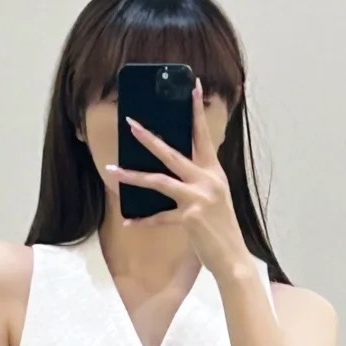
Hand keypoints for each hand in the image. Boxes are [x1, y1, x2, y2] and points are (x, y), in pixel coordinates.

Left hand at [105, 78, 248, 278]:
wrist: (233, 258)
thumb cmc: (222, 229)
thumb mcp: (215, 198)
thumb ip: (199, 182)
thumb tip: (175, 170)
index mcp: (214, 173)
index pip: (204, 136)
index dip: (196, 111)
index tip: (192, 87)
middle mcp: (207, 181)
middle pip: (173, 154)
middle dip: (149, 138)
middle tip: (131, 124)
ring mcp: (198, 199)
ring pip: (160, 181)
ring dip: (133, 176)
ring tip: (113, 169)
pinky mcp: (190, 218)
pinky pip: (159, 217)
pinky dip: (143, 221)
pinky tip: (128, 222)